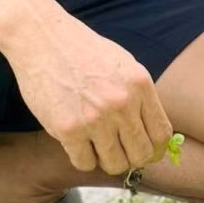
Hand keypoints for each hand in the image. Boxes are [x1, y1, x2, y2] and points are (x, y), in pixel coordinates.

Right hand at [4, 10, 173, 176]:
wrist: (42, 38)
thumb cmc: (82, 50)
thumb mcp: (123, 64)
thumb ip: (139, 95)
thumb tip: (152, 132)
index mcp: (139, 85)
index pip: (161, 135)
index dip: (154, 149)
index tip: (145, 151)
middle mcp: (122, 103)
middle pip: (141, 154)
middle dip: (131, 158)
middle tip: (118, 151)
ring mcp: (95, 118)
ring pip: (114, 164)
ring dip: (107, 161)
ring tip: (96, 147)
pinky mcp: (68, 129)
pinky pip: (85, 163)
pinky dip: (83, 159)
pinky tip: (77, 144)